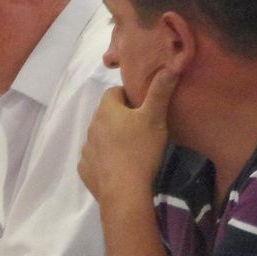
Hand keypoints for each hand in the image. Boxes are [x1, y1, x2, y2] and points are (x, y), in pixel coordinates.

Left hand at [78, 68, 177, 207]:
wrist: (125, 191)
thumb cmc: (141, 149)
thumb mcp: (155, 118)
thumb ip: (160, 91)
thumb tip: (170, 64)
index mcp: (106, 110)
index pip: (114, 93)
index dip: (129, 97)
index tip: (143, 108)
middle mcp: (92, 126)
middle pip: (106, 115)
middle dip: (120, 118)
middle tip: (141, 129)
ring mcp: (87, 148)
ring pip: (99, 136)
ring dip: (111, 138)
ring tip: (131, 150)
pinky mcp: (85, 169)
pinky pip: (94, 159)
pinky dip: (104, 160)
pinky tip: (119, 168)